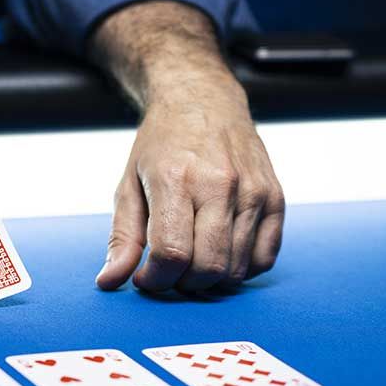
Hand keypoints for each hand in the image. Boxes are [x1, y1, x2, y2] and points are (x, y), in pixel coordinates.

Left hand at [96, 88, 284, 291]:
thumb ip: (121, 237)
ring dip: (209, 281)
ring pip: (236, 269)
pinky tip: (218, 252)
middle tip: (167, 271)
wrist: (203, 102)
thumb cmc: (161, 147)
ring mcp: (254, 191)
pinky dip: (240, 269)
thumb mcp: (128, 186)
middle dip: (181, 284)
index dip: (155, 279)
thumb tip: (109, 282)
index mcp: (176, 179)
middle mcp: (220, 185)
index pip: (172, 253)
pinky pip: (263, 259)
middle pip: (208, 267)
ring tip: (190, 260)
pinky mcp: (275, 198)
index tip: (144, 278)